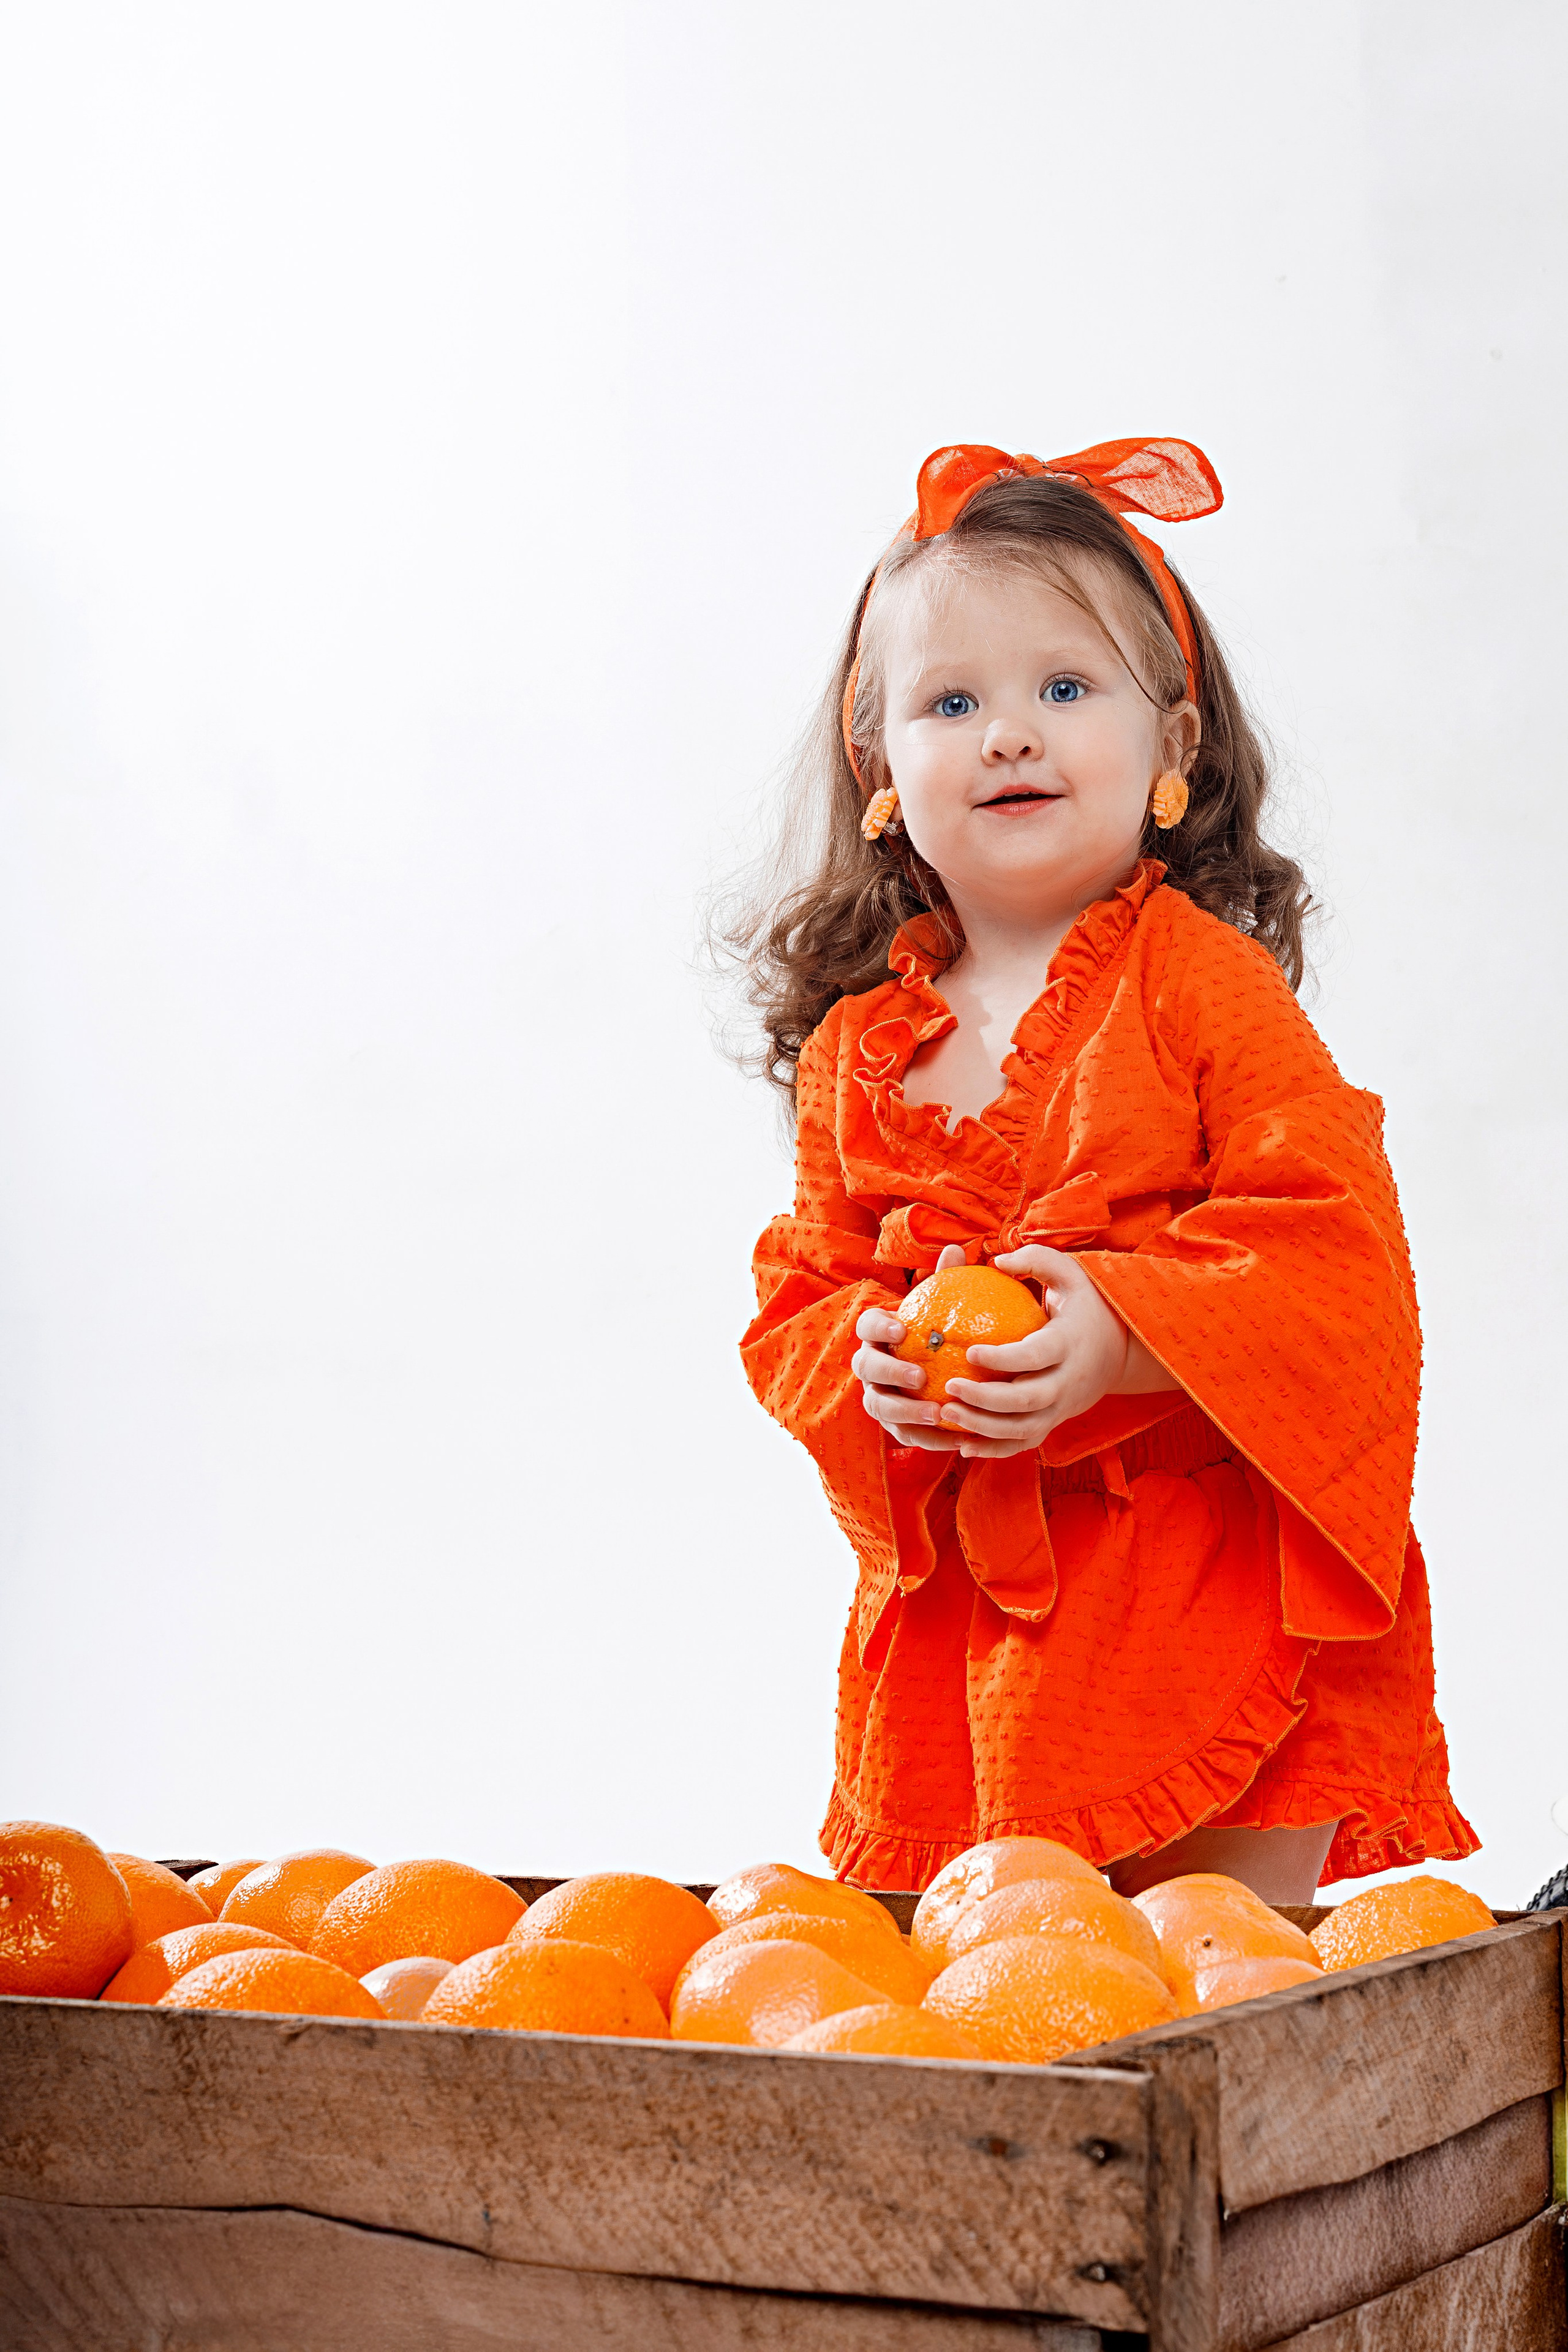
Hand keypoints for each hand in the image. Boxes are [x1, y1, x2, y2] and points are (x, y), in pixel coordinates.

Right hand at [851, 1243, 968, 1452]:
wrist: (941, 1374)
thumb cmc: (941, 1332)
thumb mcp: (944, 1307)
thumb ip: (946, 1282)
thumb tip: (956, 1250)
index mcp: (879, 1334)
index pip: (867, 1325)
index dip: (879, 1327)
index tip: (902, 1330)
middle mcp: (871, 1365)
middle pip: (866, 1366)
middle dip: (889, 1371)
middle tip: (919, 1375)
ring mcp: (877, 1395)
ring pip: (879, 1404)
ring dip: (905, 1409)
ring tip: (936, 1412)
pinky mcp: (893, 1424)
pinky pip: (903, 1433)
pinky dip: (927, 1437)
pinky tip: (957, 1437)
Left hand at [934, 1245, 1131, 1459]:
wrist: (1121, 1350)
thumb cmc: (1085, 1305)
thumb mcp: (1071, 1273)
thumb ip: (1036, 1260)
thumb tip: (997, 1261)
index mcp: (1069, 1344)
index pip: (1035, 1357)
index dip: (1004, 1359)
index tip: (971, 1351)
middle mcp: (1068, 1381)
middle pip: (1027, 1400)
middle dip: (986, 1399)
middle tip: (950, 1385)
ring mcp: (1062, 1407)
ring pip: (1023, 1429)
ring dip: (983, 1427)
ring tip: (946, 1413)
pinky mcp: (1054, 1422)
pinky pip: (1024, 1443)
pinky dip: (994, 1449)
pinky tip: (962, 1445)